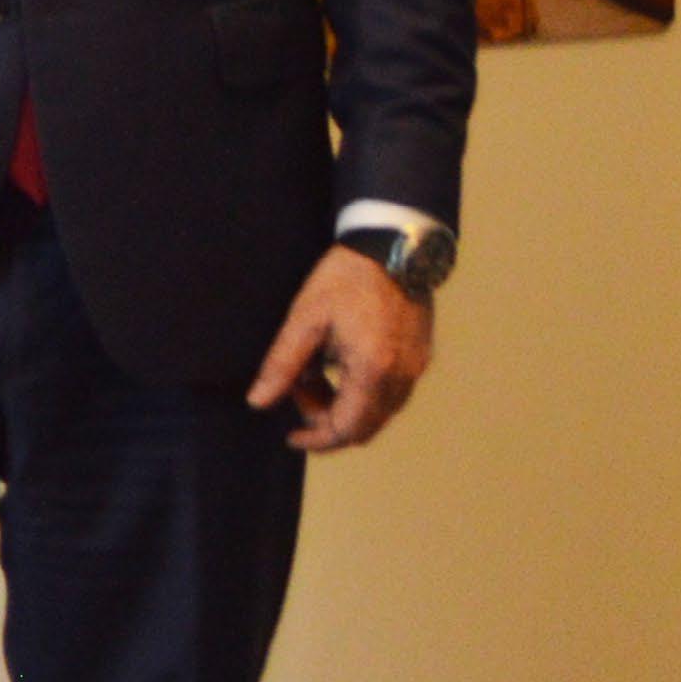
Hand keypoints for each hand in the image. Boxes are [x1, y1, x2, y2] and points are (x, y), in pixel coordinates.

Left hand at [248, 243, 433, 450]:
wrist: (392, 241)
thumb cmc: (348, 276)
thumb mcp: (305, 319)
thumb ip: (282, 365)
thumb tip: (259, 401)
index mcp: (373, 370)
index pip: (345, 430)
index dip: (316, 440)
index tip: (291, 436)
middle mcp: (402, 376)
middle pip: (364, 427)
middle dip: (328, 421)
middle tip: (300, 392)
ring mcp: (416, 367)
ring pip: (379, 412)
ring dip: (346, 407)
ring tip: (317, 373)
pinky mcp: (421, 355)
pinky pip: (392, 393)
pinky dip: (364, 392)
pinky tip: (341, 363)